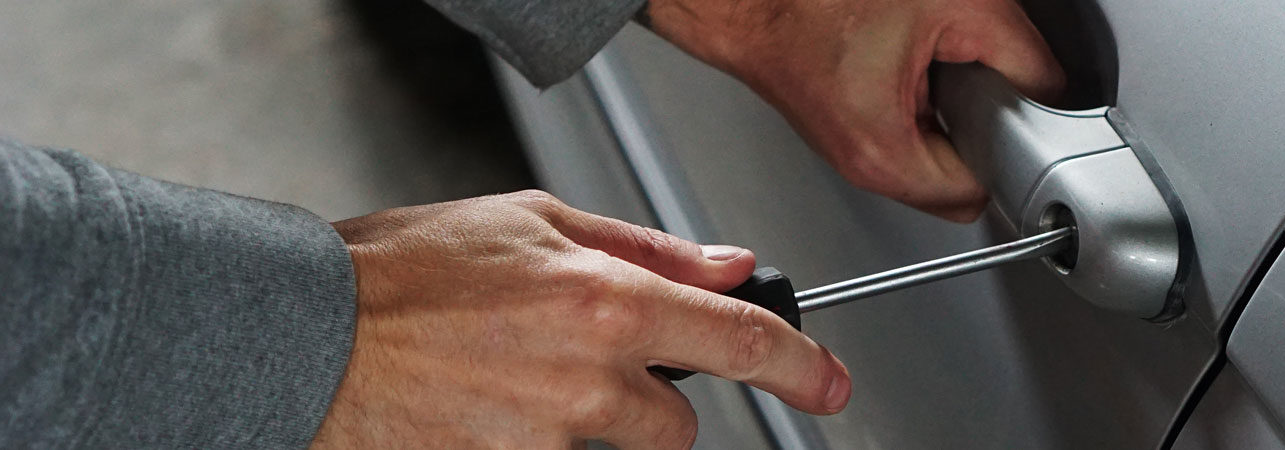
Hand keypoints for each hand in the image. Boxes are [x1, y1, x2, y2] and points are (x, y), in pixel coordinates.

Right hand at [311, 190, 849, 448]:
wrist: (300, 338)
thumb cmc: (399, 273)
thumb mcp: (532, 220)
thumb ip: (645, 247)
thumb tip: (727, 265)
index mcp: (606, 301)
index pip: (743, 341)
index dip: (803, 367)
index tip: (829, 384)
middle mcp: (587, 379)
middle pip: (677, 424)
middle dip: (648, 401)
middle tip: (578, 366)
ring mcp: (547, 441)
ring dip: (587, 427)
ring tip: (511, 382)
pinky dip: (533, 444)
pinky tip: (486, 411)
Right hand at [641, 0, 1064, 221]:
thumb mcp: (950, 7)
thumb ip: (1021, 57)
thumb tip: (1054, 91)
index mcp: (888, 157)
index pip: (985, 191)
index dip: (1014, 150)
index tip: (1025, 119)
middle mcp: (865, 167)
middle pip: (960, 181)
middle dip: (981, 132)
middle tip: (974, 76)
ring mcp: (850, 148)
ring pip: (933, 155)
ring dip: (949, 112)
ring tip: (933, 59)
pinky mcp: (843, 125)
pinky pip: (904, 131)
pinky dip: (919, 100)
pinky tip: (908, 56)